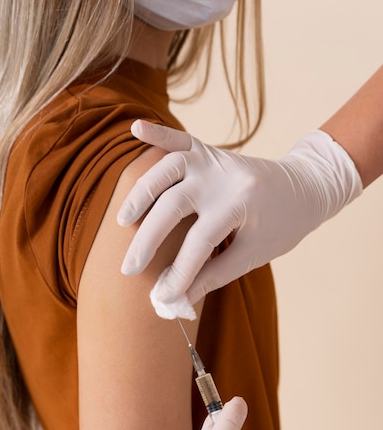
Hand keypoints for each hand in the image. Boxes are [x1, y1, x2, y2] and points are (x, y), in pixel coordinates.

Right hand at [118, 121, 361, 306]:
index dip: (180, 272)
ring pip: (168, 169)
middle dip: (148, 240)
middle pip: (174, 205)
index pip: (200, 242)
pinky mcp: (209, 150)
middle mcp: (224, 177)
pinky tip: (136, 128)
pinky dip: (157, 133)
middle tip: (128, 269)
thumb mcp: (255, 255)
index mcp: (242, 204)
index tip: (164, 296)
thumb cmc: (282, 225)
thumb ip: (214, 275)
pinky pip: (179, 138)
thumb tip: (177, 300)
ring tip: (123, 221)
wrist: (305, 186)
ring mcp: (214, 159)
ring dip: (142, 193)